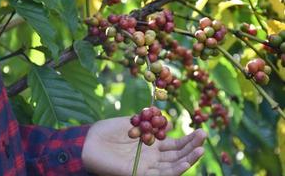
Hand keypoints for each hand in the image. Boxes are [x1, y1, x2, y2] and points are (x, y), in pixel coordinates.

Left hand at [82, 117, 206, 175]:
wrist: (89, 142)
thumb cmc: (109, 132)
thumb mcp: (134, 123)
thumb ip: (151, 123)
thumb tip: (167, 122)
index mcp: (151, 146)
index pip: (174, 146)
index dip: (188, 140)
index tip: (200, 130)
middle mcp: (152, 158)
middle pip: (177, 155)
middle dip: (191, 146)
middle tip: (204, 135)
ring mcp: (146, 167)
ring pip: (172, 166)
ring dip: (187, 159)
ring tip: (200, 149)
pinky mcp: (138, 174)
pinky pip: (161, 175)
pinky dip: (175, 170)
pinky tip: (185, 162)